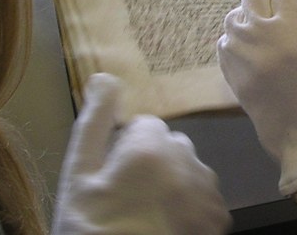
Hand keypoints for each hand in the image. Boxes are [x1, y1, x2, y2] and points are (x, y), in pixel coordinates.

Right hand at [52, 74, 230, 234]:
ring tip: (145, 215)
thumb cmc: (89, 226)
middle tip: (126, 199)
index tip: (112, 179)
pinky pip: (204, 197)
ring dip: (173, 184)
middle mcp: (189, 164)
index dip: (125, 152)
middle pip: (171, 146)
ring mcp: (208, 194)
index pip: (145, 126)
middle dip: (153, 164)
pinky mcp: (218, 221)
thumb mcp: (78, 174)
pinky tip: (165, 225)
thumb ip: (96, 120)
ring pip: (189, 171)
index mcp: (152, 147)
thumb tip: (107, 76)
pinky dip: (190, 206)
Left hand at [218, 0, 296, 195]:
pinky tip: (261, 44)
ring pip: (237, 16)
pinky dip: (241, 36)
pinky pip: (226, 42)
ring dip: (254, 13)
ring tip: (276, 24)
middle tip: (295, 5)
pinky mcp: (232, 77)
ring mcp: (241, 58)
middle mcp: (259, 38)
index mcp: (291, 27)